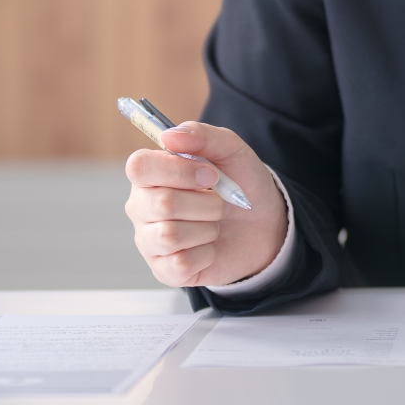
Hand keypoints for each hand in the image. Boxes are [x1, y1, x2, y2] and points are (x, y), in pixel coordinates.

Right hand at [123, 122, 288, 287]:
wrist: (265, 224)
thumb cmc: (240, 184)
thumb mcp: (231, 150)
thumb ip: (202, 135)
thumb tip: (169, 135)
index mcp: (151, 174)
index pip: (139, 167)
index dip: (178, 171)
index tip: (211, 175)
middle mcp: (142, 206)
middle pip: (161, 204)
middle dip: (206, 203)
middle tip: (221, 202)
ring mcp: (150, 240)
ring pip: (170, 235)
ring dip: (207, 228)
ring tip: (214, 223)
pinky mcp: (164, 269)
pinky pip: (180, 263)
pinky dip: (207, 253)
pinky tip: (210, 247)